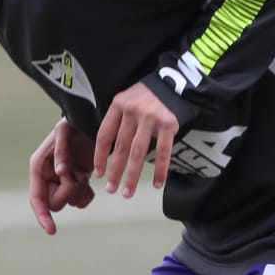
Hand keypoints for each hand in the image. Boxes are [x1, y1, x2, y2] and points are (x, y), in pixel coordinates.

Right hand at [28, 119, 95, 235]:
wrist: (90, 123)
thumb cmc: (73, 124)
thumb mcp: (64, 132)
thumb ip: (60, 152)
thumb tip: (59, 173)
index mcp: (39, 168)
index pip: (37, 199)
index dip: (42, 216)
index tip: (52, 230)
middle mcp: (48, 178)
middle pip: (56, 203)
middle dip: (69, 191)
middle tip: (77, 174)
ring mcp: (62, 183)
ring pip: (70, 202)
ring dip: (80, 190)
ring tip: (82, 171)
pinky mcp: (76, 184)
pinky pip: (81, 201)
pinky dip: (87, 193)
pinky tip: (88, 179)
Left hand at [93, 82, 180, 198]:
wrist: (176, 82)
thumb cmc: (148, 95)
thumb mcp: (127, 99)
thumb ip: (118, 119)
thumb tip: (106, 150)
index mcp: (118, 105)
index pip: (104, 135)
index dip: (100, 156)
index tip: (98, 173)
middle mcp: (133, 111)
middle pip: (121, 147)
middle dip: (115, 171)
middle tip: (111, 189)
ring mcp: (151, 117)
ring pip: (138, 153)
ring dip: (132, 176)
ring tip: (127, 192)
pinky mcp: (168, 124)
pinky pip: (162, 152)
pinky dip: (160, 170)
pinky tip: (156, 183)